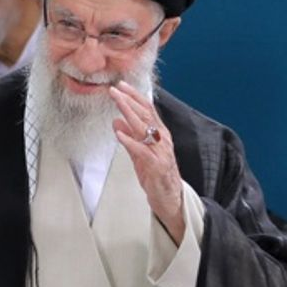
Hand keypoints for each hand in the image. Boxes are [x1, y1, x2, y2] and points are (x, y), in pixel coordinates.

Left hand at [109, 81, 183, 242]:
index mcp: (160, 134)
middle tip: (115, 89)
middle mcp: (162, 139)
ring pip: (145, 128)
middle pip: (145, 114)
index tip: (121, 86)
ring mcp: (161, 152)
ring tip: (117, 102)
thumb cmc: (157, 177)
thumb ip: (129, 138)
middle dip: (129, 100)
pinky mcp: (157, 166)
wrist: (171, 200)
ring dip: (129, 113)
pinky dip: (130, 140)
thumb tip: (116, 122)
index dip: (134, 97)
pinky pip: (142, 150)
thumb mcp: (139, 154)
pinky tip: (119, 133)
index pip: (147, 110)